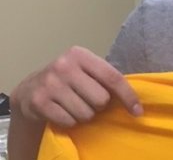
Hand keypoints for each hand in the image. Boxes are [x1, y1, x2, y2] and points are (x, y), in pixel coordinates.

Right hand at [11, 46, 141, 127]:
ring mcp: (50, 84)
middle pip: (101, 98)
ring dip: (85, 114)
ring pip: (86, 113)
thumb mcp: (85, 71)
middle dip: (99, 105)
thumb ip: (105, 78)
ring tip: (75, 105)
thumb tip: (135, 100)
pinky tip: (63, 112)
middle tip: (89, 100)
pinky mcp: (39, 102)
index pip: (112, 77)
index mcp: (80, 54)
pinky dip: (70, 121)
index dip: (128, 95)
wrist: (31, 88)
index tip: (138, 110)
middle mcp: (64, 66)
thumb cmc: (68, 79)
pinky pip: (69, 121)